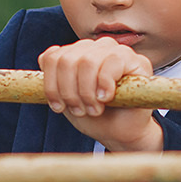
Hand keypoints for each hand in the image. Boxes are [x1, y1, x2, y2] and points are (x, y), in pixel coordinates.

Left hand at [39, 38, 162, 152]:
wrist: (120, 134)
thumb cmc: (95, 117)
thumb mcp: (66, 100)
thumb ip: (54, 79)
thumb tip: (44, 57)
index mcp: (76, 54)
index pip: (52, 57)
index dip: (51, 85)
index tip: (59, 107)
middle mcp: (94, 48)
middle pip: (67, 60)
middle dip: (69, 91)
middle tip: (79, 110)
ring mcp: (115, 51)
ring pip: (87, 61)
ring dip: (87, 91)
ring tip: (94, 109)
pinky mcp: (136, 60)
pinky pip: (112, 62)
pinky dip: (104, 84)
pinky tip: (106, 98)